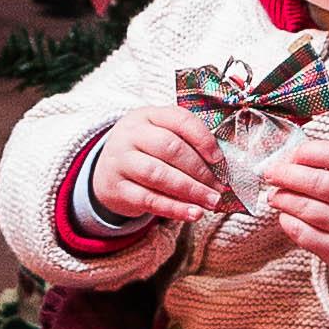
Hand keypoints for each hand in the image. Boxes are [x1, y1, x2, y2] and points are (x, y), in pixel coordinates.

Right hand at [83, 110, 225, 234]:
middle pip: (170, 148)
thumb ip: (187, 143)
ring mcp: (120, 160)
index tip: (219, 159)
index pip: (179, 119)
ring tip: (211, 201)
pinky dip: (175, 208)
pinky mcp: (116, 188)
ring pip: (159, 174)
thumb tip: (221, 166)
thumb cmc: (145, 153)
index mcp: (147, 115)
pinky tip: (193, 213)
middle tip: (219, 187)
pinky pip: (149, 199)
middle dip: (200, 170)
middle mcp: (131, 134)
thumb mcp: (160, 135)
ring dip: (191, 190)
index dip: (203, 139)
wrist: (106, 173)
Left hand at [263, 135, 328, 281]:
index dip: (308, 152)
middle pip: (319, 183)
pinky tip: (285, 215)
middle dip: (287, 175)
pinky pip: (305, 235)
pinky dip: (289, 222)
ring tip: (274, 195)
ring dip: (284, 199)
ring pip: (309, 209)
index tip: (291, 155)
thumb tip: (288, 159)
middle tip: (271, 173)